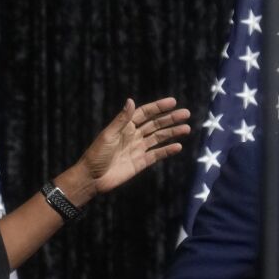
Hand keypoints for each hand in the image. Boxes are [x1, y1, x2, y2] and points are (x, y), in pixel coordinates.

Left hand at [74, 97, 190, 196]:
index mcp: (125, 126)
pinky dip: (167, 150)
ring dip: (172, 133)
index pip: (145, 113)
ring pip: (159, 138)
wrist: (92, 178)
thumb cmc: (96, 154)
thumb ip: (122, 119)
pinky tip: (178, 146)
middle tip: (186, 113)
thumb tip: (131, 100)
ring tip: (186, 128)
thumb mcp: (108, 135)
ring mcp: (138, 149)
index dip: (159, 107)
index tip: (173, 102)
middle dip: (170, 119)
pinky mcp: (141, 162)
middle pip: (156, 124)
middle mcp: (134, 135)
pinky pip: (157, 155)